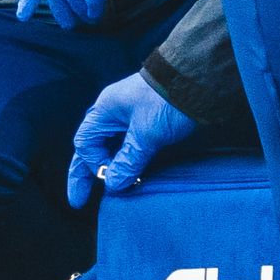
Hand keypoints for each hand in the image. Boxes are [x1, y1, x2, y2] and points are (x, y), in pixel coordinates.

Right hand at [66, 71, 195, 207]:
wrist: (199, 78)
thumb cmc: (168, 100)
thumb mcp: (146, 135)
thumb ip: (128, 161)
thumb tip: (112, 184)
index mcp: (105, 110)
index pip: (85, 143)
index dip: (93, 164)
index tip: (110, 176)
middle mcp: (114, 113)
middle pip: (93, 147)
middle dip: (86, 174)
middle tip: (79, 201)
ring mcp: (131, 116)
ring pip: (112, 148)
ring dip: (112, 168)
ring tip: (114, 191)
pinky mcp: (149, 121)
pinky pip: (130, 146)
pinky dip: (129, 161)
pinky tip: (134, 175)